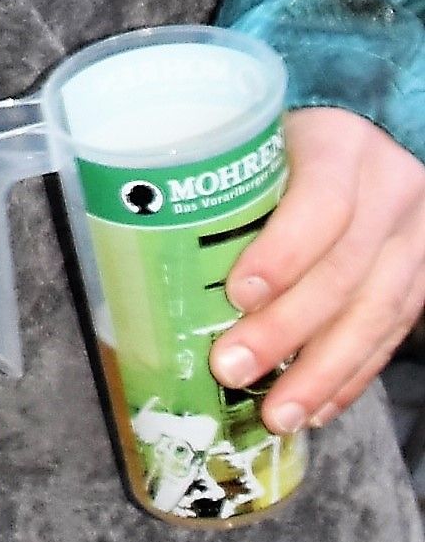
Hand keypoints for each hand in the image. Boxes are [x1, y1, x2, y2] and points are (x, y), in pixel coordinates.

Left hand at [209, 106, 424, 434]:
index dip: (283, 254)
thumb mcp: (261, 134)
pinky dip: (353, 376)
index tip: (237, 295)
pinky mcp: (422, 271)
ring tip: (278, 415)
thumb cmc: (291, 135)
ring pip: (376, 312)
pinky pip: (392, 331)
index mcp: (342, 145)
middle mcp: (390, 188)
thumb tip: (144, 238)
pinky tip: (318, 408)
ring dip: (322, 372)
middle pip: (343, 270)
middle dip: (286, 330)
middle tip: (231, 369)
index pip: (323, 204)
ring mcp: (414, 235)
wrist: (371, 126)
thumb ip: (226, 177)